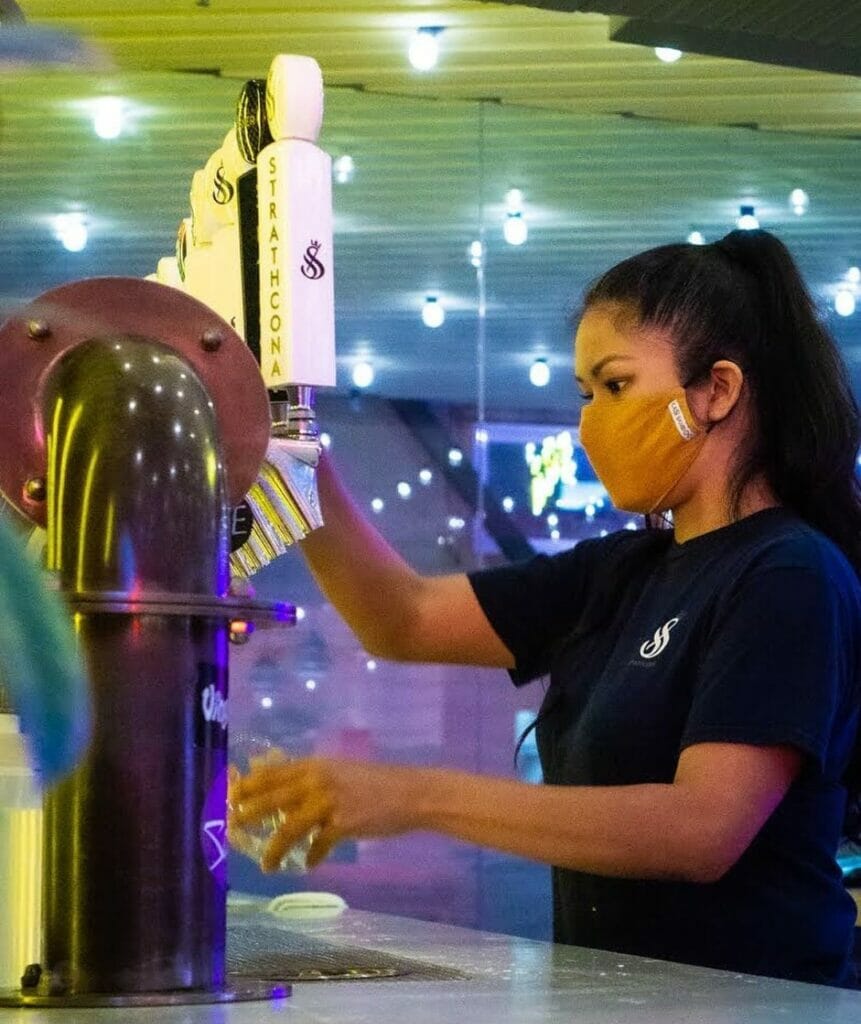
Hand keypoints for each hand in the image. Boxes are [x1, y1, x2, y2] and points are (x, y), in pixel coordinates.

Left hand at [229, 757, 425, 871]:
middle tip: (231, 827)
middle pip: (271, 798)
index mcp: (314, 766)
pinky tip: (310, 864)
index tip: (229, 797)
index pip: (271, 773)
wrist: (410, 794)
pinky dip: (312, 857)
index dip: (247, 785)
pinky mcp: (343, 825)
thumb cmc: (374, 783)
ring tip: (266, 865)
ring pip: (288, 828)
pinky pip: (317, 845)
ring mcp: (329, 803)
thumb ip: (312, 780)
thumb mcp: (339, 772)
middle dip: (247, 814)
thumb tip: (284, 793)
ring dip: (274, 849)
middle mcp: (317, 780)